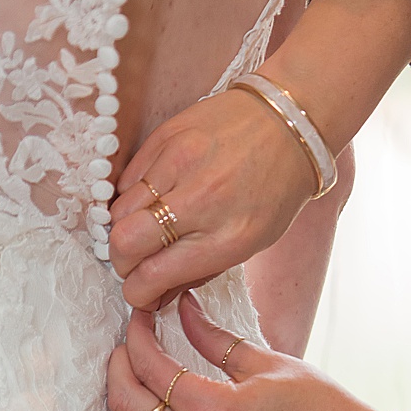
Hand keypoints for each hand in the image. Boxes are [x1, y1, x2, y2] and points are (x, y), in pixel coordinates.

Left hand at [105, 294, 377, 410]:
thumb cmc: (320, 410)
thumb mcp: (266, 361)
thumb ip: (213, 337)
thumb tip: (182, 307)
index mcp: (213, 410)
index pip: (150, 366)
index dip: (138, 335)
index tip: (140, 318)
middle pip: (126, 403)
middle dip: (120, 365)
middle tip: (131, 344)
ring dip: (121, 409)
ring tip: (134, 383)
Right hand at [108, 88, 317, 310]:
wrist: (291, 119)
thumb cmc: (277, 185)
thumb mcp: (254, 240)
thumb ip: (200, 269)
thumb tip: (155, 292)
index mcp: (230, 236)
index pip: (155, 274)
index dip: (137, 292)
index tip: (140, 291)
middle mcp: (203, 200)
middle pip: (125, 243)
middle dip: (122, 262)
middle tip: (133, 263)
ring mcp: (181, 163)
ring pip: (119, 212)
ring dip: (124, 229)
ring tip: (145, 228)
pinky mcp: (166, 137)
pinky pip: (127, 179)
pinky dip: (133, 196)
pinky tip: (154, 196)